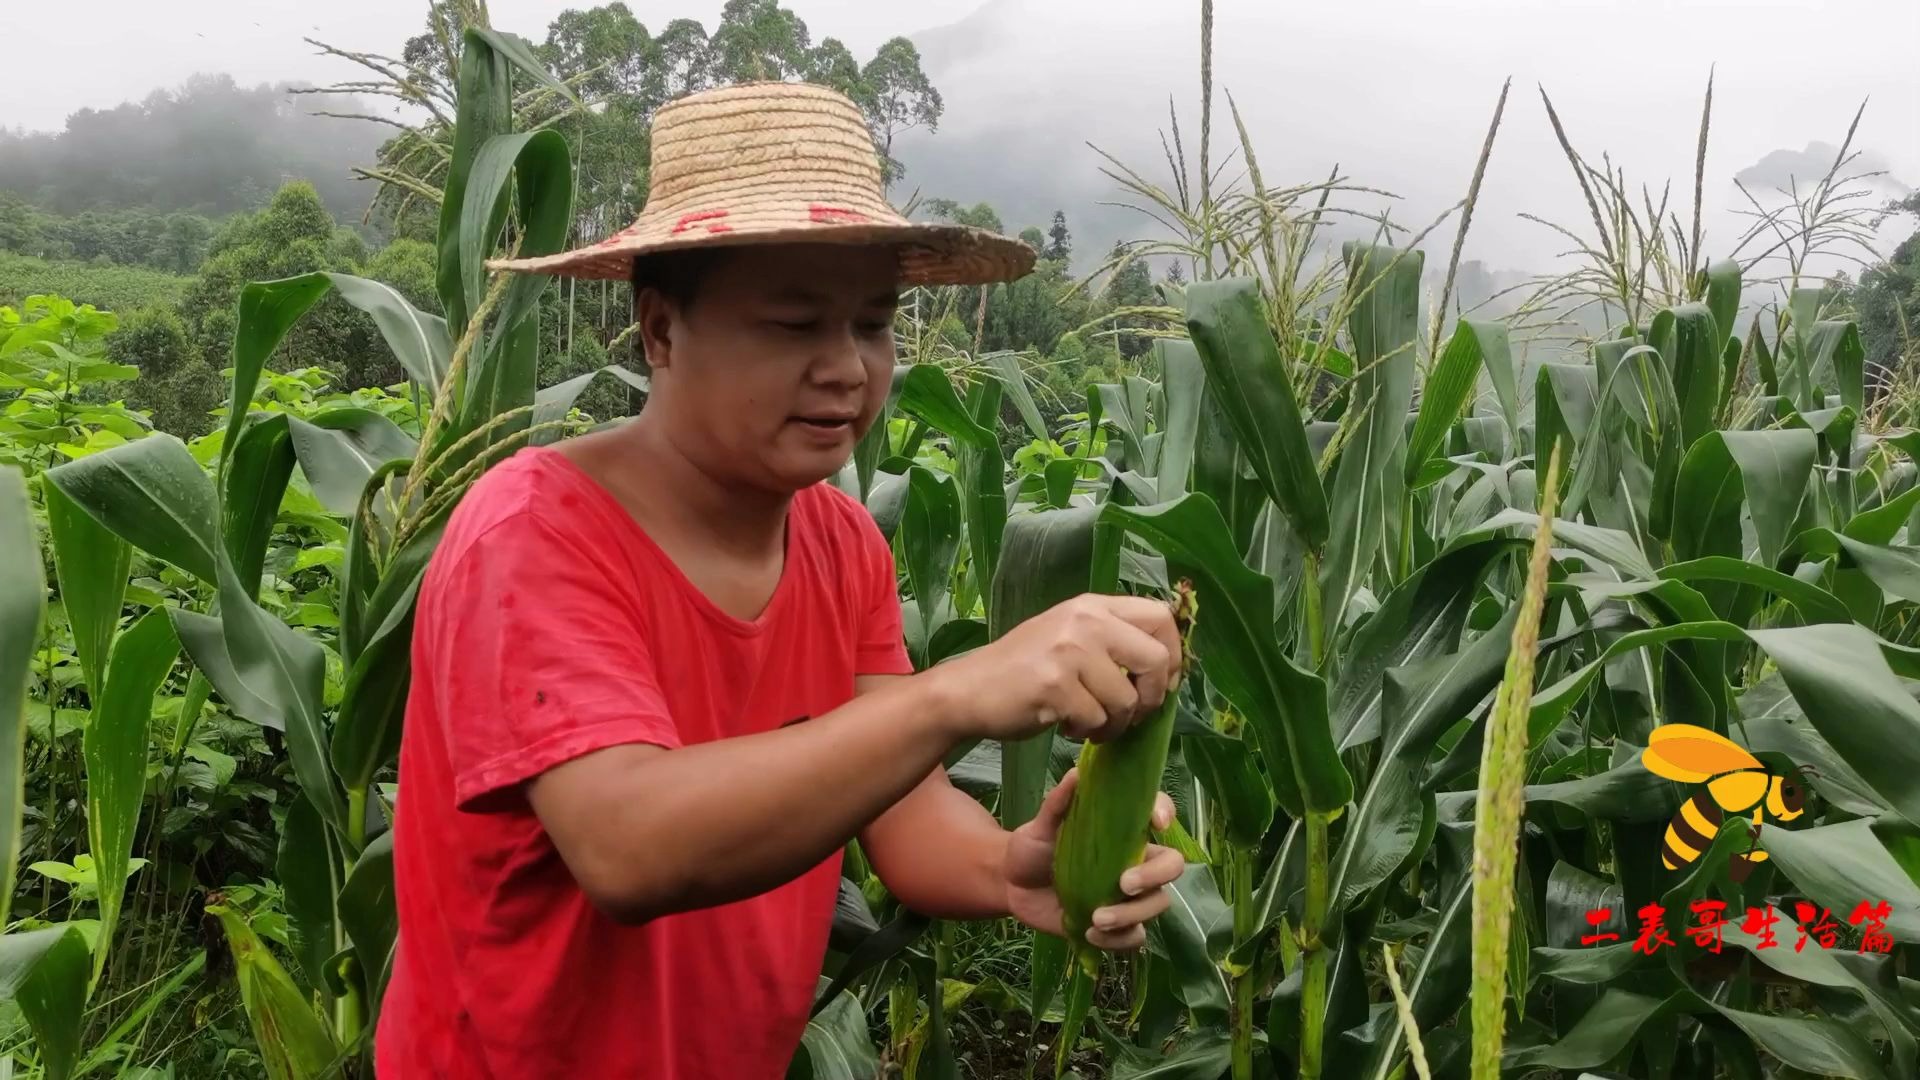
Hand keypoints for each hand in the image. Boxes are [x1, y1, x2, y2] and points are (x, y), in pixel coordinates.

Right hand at [930, 594, 1181, 743]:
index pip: (1160, 616)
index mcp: (1093, 606)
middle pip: (1155, 659)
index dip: (1174, 654)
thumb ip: (1113, 640)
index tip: (1163, 682)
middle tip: (1133, 713)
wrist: (969, 690)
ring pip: (1127, 700)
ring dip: (1115, 724)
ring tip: (1090, 723)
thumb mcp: (1070, 636)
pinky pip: (1097, 720)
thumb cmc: (1025, 668)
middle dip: (1153, 697)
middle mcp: (1084, 621)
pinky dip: (1087, 732)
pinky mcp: (1055, 686)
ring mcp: (1069, 652)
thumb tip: (1167, 667)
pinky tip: (1067, 725)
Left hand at [1003, 768, 1185, 950]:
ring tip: (1095, 919)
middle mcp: (1134, 861)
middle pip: (1171, 866)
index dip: (1166, 813)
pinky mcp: (1117, 926)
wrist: (1011, 884)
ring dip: (1131, 915)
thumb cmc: (1032, 846)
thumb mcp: (1040, 824)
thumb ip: (1058, 803)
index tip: (1156, 823)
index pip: (1159, 813)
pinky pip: (1135, 938)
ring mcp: (1128, 896)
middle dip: (1155, 876)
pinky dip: (1118, 940)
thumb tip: (1076, 774)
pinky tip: (1090, 933)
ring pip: (1157, 905)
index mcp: (1122, 832)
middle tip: (1124, 884)